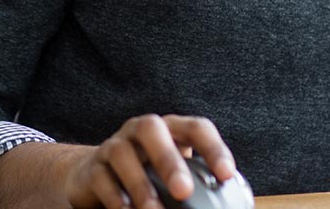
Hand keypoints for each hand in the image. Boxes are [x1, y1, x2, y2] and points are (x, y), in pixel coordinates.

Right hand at [64, 114, 236, 208]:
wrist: (96, 177)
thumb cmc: (149, 176)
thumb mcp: (174, 176)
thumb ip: (198, 185)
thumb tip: (235, 206)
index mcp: (170, 129)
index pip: (195, 128)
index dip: (213, 148)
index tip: (226, 175)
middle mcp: (140, 131)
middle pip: (152, 129)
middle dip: (169, 159)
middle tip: (183, 191)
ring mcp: (114, 146)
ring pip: (122, 154)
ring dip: (140, 185)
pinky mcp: (93, 167)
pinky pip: (101, 178)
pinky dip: (116, 197)